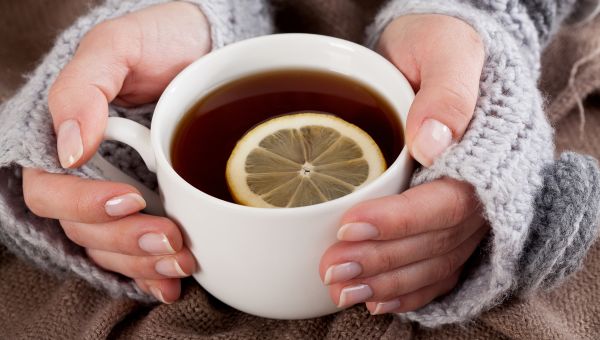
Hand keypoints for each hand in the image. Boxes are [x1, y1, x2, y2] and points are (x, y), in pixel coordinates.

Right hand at [24, 2, 211, 301]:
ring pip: (110, 248)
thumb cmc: (159, 40)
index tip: (128, 199)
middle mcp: (87, 173)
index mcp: (66, 138)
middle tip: (170, 237)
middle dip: (124, 242)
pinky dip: (152, 273)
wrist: (205, 50)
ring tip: (183, 259)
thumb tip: (69, 148)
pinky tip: (171, 281)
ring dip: (143, 262)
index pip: (49, 190)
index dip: (82, 204)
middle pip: (82, 229)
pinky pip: (137, 252)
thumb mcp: (118, 45)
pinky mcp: (149, 205)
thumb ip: (83, 87)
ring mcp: (118, 192)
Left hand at [319, 15, 486, 313]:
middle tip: (331, 269)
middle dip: (381, 260)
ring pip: (433, 261)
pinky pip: (438, 266)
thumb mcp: (442, 48)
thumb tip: (433, 142)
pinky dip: (408, 290)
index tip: (349, 225)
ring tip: (341, 291)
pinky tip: (376, 299)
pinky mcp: (447, 219)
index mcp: (484, 152)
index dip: (399, 222)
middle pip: (435, 241)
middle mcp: (482, 190)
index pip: (445, 202)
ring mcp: (467, 210)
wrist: (438, 53)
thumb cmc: (437, 43)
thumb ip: (446, 91)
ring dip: (387, 283)